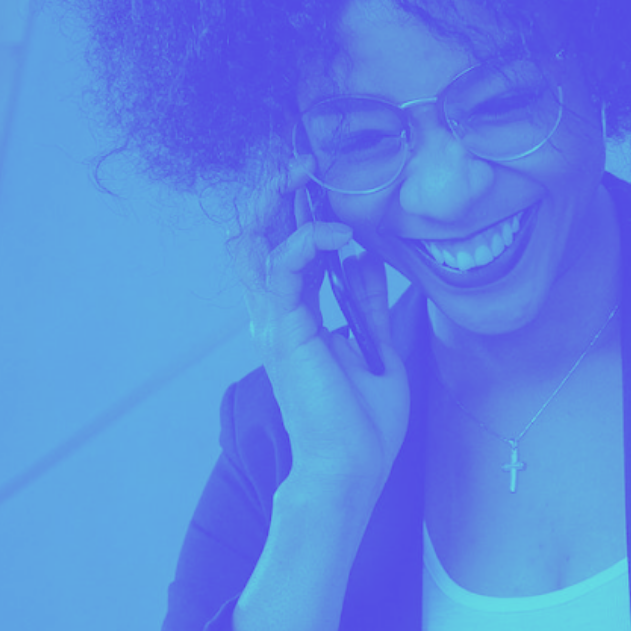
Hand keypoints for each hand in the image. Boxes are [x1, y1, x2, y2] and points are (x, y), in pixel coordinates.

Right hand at [232, 153, 421, 496]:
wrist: (349, 470)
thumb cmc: (361, 425)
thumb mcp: (376, 349)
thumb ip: (365, 303)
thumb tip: (365, 258)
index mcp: (292, 319)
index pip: (281, 247)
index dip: (296, 209)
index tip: (323, 179)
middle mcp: (274, 316)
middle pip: (256, 235)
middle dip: (276, 192)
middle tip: (305, 160)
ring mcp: (273, 323)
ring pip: (255, 241)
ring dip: (280, 202)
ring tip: (309, 175)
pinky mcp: (284, 332)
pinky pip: (283, 268)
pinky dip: (309, 241)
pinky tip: (341, 233)